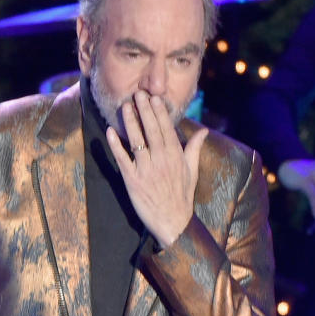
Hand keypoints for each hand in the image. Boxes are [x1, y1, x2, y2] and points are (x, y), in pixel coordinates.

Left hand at [106, 90, 208, 247]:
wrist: (173, 222)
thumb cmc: (182, 197)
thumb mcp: (192, 171)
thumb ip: (194, 148)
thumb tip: (204, 131)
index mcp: (176, 156)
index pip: (167, 129)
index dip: (159, 112)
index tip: (154, 98)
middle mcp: (162, 160)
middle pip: (152, 130)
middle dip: (145, 110)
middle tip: (138, 93)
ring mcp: (146, 170)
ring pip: (137, 141)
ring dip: (131, 122)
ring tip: (125, 106)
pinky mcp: (133, 181)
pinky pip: (123, 159)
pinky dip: (116, 145)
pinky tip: (110, 132)